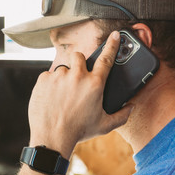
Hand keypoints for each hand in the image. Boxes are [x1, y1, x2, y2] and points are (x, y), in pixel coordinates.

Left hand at [27, 32, 133, 156]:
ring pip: (62, 68)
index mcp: (94, 84)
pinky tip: (51, 99)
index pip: (106, 58)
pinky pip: (47, 76)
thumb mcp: (104, 126)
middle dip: (78, 63)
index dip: (112, 45)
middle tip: (76, 78)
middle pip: (79, 56)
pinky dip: (49, 85)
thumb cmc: (79, 132)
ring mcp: (59, 77)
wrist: (52, 139)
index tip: (114, 35)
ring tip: (62, 96)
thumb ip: (121, 116)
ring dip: (63, 78)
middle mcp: (77, 76)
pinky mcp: (43, 80)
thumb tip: (131, 107)